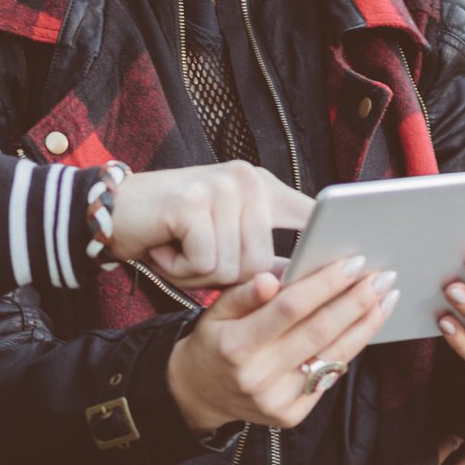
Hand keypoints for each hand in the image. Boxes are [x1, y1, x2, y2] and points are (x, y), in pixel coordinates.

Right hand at [107, 162, 312, 287]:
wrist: (111, 212)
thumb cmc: (172, 235)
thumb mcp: (225, 240)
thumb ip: (263, 254)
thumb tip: (302, 284)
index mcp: (263, 186)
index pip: (310, 218)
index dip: (323, 251)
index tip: (353, 269)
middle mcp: (247, 180)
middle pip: (265, 262)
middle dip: (229, 279)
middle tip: (197, 259)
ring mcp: (220, 187)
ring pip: (236, 268)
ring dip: (202, 276)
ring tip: (180, 251)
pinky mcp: (193, 202)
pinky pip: (206, 263)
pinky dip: (181, 269)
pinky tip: (165, 247)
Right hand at [167, 257, 399, 433]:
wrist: (200, 394)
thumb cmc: (215, 341)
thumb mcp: (217, 310)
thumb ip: (246, 292)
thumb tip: (275, 277)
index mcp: (236, 345)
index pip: (290, 308)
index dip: (325, 284)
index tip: (353, 263)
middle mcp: (257, 377)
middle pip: (319, 332)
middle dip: (356, 301)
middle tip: (383, 277)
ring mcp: (276, 401)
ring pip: (332, 357)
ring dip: (365, 324)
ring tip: (387, 298)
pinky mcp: (291, 415)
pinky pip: (328, 376)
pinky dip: (350, 348)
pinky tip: (366, 325)